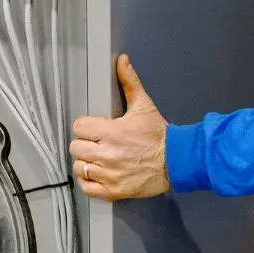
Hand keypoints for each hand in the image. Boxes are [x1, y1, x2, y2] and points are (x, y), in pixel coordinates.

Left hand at [70, 54, 170, 201]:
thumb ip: (130, 82)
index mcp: (112, 132)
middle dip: (85, 143)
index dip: (85, 126)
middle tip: (97, 143)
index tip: (93, 129)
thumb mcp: (144, 105)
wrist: (177, 161)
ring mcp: (109, 175)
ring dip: (86, 162)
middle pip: (76, 147)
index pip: (79, 127)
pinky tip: (98, 174)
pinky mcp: (113, 191)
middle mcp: (107, 154)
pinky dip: (89, 182)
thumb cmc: (159, 135)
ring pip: (79, 167)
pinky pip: (87, 188)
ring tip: (98, 158)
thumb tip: (122, 61)